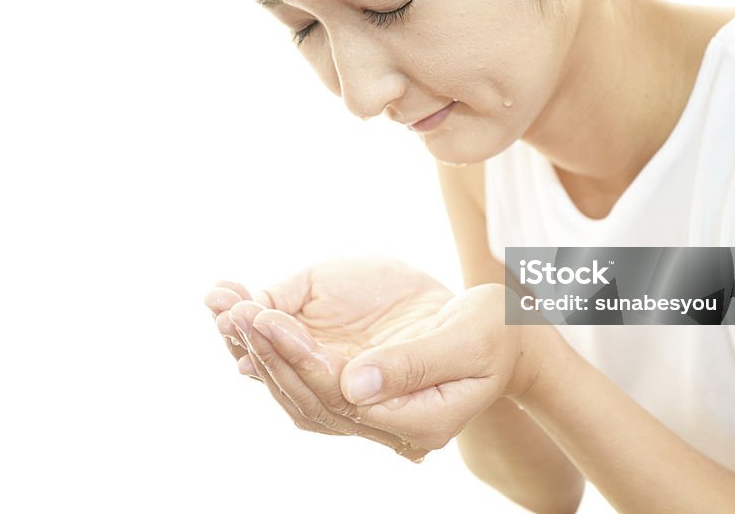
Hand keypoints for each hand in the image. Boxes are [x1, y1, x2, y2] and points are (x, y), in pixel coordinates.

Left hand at [204, 258, 541, 460]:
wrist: (507, 338)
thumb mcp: (466, 342)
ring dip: (261, 353)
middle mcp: (387, 424)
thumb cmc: (495, 336)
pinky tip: (247, 317)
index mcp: (417, 421)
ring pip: (300, 392)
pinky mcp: (358, 386)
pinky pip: (306, 375)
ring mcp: (370, 409)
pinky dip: (274, 349)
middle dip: (269, 354)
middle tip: (234, 311)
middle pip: (311, 399)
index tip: (268, 318)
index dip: (301, 360)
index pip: (342, 399)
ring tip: (227, 310)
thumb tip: (353, 382)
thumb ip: (412, 364)